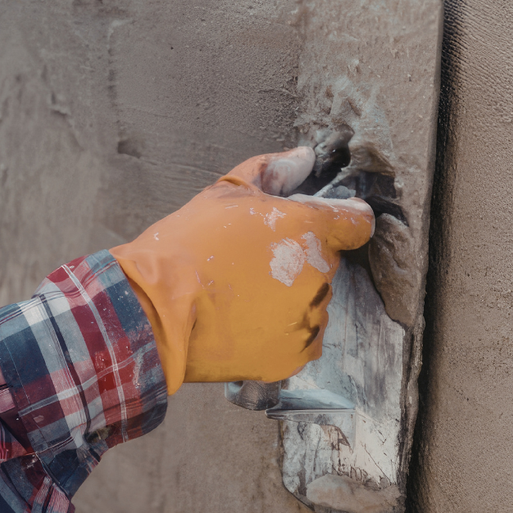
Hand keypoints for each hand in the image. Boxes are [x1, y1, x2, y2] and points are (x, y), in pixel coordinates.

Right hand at [110, 147, 373, 392]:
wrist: (155, 310)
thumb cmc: (187, 247)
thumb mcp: (227, 193)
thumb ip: (274, 171)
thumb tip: (304, 158)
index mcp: (309, 230)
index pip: (357, 224)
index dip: (343, 221)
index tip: (326, 225)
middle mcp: (318, 274)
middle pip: (326, 263)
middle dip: (300, 260)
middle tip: (255, 263)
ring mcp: (308, 317)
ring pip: (315, 301)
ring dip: (291, 297)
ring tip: (245, 296)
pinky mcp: (295, 355)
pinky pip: (302, 338)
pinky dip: (282, 332)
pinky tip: (247, 322)